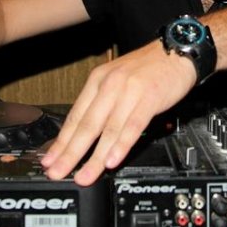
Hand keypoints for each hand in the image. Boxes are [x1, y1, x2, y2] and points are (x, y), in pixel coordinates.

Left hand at [41, 39, 196, 185]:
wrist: (176, 51)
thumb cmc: (148, 68)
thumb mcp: (117, 79)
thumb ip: (102, 104)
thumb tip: (85, 132)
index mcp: (98, 80)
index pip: (75, 116)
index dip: (61, 141)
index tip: (50, 159)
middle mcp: (109, 85)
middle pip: (86, 125)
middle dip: (70, 153)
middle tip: (57, 172)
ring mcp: (128, 91)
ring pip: (107, 129)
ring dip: (94, 157)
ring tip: (85, 175)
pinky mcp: (148, 98)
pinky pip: (132, 125)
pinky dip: (121, 145)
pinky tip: (112, 160)